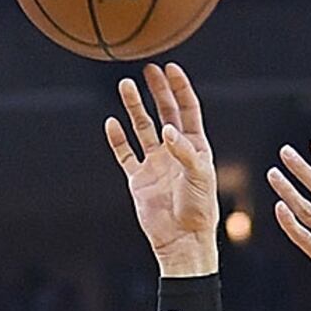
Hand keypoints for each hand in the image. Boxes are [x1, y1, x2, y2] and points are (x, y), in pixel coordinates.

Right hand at [105, 63, 217, 276]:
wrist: (182, 241)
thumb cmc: (199, 209)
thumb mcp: (198, 176)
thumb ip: (183, 151)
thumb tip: (166, 129)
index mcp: (196, 146)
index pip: (187, 110)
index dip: (180, 88)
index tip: (170, 69)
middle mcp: (175, 151)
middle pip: (164, 112)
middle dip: (157, 91)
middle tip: (148, 71)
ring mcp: (155, 164)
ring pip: (142, 128)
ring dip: (134, 107)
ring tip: (125, 86)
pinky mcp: (138, 179)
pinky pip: (125, 154)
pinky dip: (118, 139)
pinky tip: (111, 123)